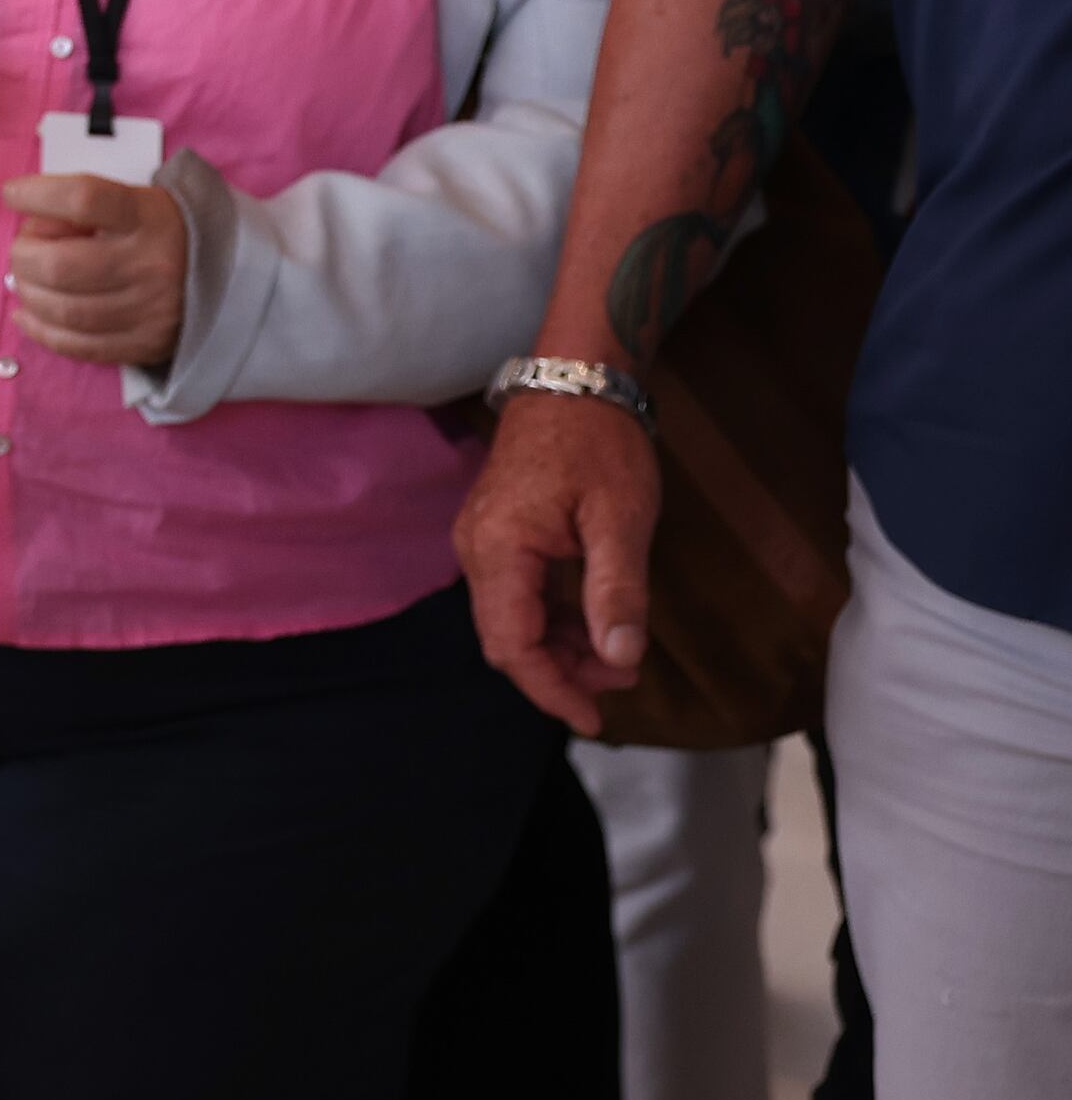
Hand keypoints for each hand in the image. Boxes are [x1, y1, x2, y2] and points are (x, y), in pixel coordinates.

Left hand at [2, 172, 185, 367]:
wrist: (230, 273)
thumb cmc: (161, 230)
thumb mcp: (134, 200)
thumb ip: (83, 207)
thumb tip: (32, 228)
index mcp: (148, 217)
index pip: (84, 198)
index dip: (37, 194)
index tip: (12, 193)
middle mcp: (151, 264)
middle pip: (62, 265)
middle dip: (23, 256)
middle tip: (21, 249)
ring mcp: (149, 310)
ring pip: (65, 311)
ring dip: (28, 294)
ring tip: (23, 280)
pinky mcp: (144, 345)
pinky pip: (79, 346)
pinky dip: (41, 331)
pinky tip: (26, 314)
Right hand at [455, 386, 662, 736]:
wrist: (576, 379)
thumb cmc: (599, 443)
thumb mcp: (621, 520)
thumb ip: (616, 593)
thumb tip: (620, 660)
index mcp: (498, 549)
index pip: (513, 644)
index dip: (552, 689)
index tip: (595, 720)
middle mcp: (476, 550)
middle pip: (506, 637)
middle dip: (561, 671)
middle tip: (624, 681)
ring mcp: (482, 540)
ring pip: (512, 619)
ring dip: (561, 647)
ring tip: (618, 655)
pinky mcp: (497, 533)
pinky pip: (518, 594)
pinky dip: (555, 619)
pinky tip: (595, 622)